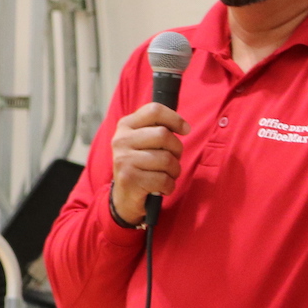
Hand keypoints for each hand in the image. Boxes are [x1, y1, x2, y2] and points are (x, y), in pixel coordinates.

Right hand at [109, 102, 190, 225]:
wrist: (124, 197)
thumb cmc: (142, 165)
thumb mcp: (144, 142)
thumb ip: (158, 129)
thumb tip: (184, 128)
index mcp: (126, 125)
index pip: (154, 110)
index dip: (175, 119)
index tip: (185, 130)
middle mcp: (121, 140)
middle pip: (163, 135)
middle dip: (177, 149)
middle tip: (173, 160)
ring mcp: (123, 160)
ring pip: (166, 159)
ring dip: (174, 171)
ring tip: (166, 175)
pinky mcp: (129, 179)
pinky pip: (163, 179)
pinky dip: (169, 186)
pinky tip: (161, 187)